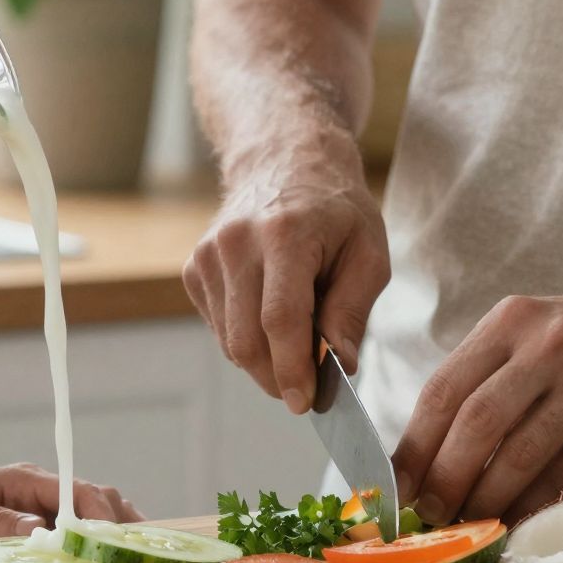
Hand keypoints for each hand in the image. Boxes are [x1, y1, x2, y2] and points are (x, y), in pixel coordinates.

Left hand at [0, 461, 142, 544]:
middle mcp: (37, 490)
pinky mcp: (34, 526)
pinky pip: (75, 532)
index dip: (101, 516)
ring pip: (92, 515)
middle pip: (95, 499)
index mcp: (21, 481)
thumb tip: (39, 532)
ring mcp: (38, 507)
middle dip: (120, 526)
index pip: (75, 490)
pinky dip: (96, 546)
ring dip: (114, 536)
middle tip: (140, 560)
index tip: (116, 544)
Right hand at [183, 163, 389, 411]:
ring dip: (264, 360)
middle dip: (278, 376)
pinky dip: (246, 338)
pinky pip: (219, 327)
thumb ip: (352, 310)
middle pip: (247, 340)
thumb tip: (340, 366)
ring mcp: (208, 255)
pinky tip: (271, 316)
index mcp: (284, 234)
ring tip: (298, 340)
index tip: (305, 402)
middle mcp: (235, 243)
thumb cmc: (335, 209)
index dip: (292, 369)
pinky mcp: (194, 267)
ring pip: (229, 341)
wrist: (285, 160)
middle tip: (308, 386)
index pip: (280, 319)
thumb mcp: (368, 252)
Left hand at [392, 283, 562, 525]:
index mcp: (510, 321)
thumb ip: (490, 380)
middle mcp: (546, 342)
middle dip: (445, 478)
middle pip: (476, 420)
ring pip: (522, 450)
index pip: (444, 387)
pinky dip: (539, 501)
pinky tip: (522, 521)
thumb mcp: (536, 335)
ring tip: (472, 526)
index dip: (415, 443)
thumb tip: (430, 455)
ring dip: (490, 497)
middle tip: (432, 518)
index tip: (396, 487)